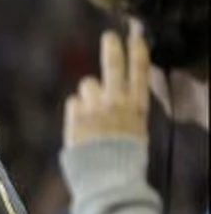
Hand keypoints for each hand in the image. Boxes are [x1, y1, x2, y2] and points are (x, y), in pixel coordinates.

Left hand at [63, 20, 150, 147]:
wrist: (106, 176)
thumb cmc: (123, 159)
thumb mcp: (136, 132)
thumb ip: (126, 111)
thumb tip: (116, 96)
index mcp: (137, 107)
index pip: (140, 73)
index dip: (137, 52)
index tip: (135, 37)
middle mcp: (117, 102)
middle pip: (113, 66)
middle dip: (112, 48)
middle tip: (109, 37)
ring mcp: (95, 107)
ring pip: (88, 84)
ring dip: (89, 93)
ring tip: (92, 113)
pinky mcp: (76, 115)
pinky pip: (73, 102)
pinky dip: (76, 110)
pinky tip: (81, 125)